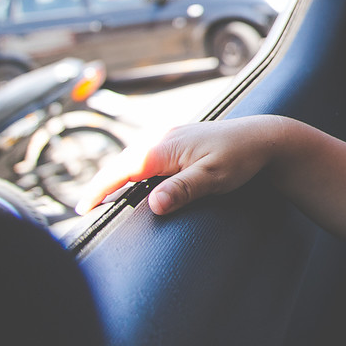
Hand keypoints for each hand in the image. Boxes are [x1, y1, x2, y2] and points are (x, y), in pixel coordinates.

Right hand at [77, 115, 287, 215]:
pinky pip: (147, 154)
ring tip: (103, 196)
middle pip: (123, 162)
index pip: (121, 170)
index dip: (100, 189)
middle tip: (86, 208)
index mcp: (165, 148)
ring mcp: (171, 136)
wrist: (263, 137)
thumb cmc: (241, 157)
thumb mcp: (214, 178)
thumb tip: (154, 204)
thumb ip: (183, 190)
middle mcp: (163, 138)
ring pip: (134, 157)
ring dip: (117, 174)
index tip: (82, 209)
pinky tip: (134, 179)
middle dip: (103, 183)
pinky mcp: (179, 139)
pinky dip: (133, 167)